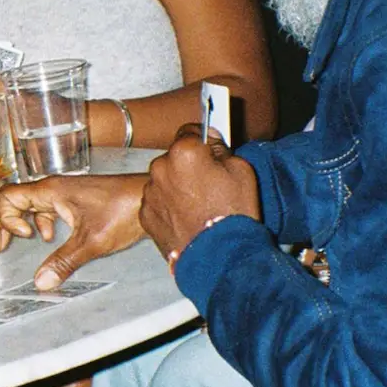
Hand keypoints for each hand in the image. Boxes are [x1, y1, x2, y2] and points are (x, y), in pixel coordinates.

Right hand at [0, 173, 148, 289]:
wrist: (150, 197)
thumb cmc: (123, 212)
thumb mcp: (91, 242)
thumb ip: (63, 262)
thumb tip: (40, 283)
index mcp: (51, 192)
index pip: (7, 197)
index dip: (1, 219)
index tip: (17, 240)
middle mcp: (53, 188)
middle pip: (12, 199)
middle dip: (0, 222)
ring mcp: (64, 192)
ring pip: (28, 204)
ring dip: (19, 221)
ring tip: (22, 241)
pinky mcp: (75, 199)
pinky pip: (45, 207)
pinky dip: (39, 222)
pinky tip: (51, 237)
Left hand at [141, 129, 260, 262]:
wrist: (219, 255)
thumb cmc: (232, 214)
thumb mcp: (241, 170)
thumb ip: (221, 149)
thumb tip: (210, 141)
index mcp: (184, 152)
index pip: (190, 131)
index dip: (203, 140)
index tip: (209, 148)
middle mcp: (160, 168)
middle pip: (175, 157)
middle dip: (188, 165)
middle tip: (209, 184)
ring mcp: (150, 192)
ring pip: (164, 179)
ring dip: (177, 186)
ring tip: (199, 205)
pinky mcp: (145, 213)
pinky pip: (157, 201)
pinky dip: (168, 205)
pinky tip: (187, 217)